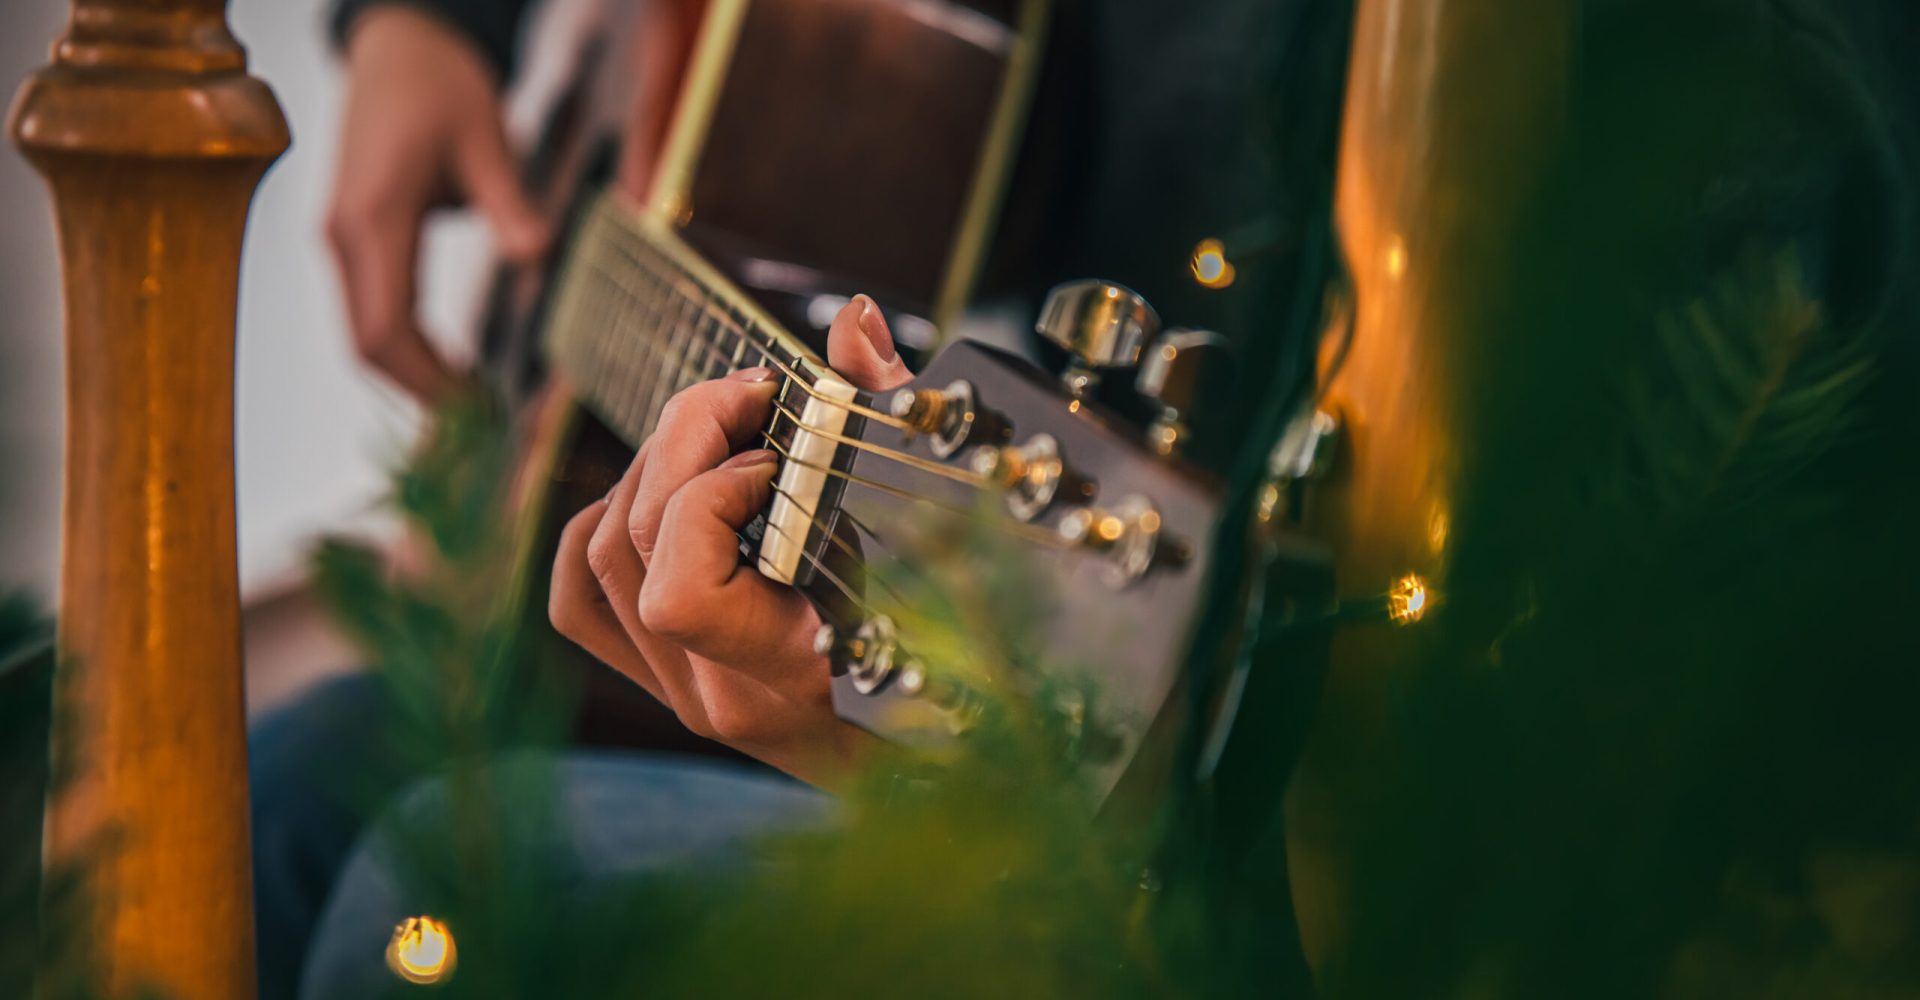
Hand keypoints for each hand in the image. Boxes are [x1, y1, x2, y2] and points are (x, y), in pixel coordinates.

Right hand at [326, 7, 549, 402]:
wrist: (396, 43)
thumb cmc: (440, 82)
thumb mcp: (485, 135)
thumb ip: (507, 200)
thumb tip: (535, 255)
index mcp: (372, 216)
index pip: (385, 328)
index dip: (427, 381)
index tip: (477, 412)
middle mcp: (344, 235)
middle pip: (369, 344)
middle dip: (422, 391)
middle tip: (485, 423)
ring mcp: (342, 238)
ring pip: (366, 332)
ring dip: (415, 374)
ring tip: (476, 402)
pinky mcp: (353, 236)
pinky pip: (373, 309)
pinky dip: (409, 346)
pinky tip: (453, 365)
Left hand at [549, 297, 912, 786]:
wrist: (957, 760)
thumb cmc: (974, 644)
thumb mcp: (948, 533)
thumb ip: (896, 417)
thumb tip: (855, 320)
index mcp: (795, 675)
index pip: (682, 590)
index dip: (712, 495)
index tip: (781, 451)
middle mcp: (724, 695)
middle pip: (633, 545)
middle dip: (684, 438)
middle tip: (750, 395)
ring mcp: (688, 695)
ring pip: (600, 559)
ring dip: (650, 467)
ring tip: (718, 431)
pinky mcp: (671, 682)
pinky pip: (583, 602)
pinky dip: (600, 528)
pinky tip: (660, 490)